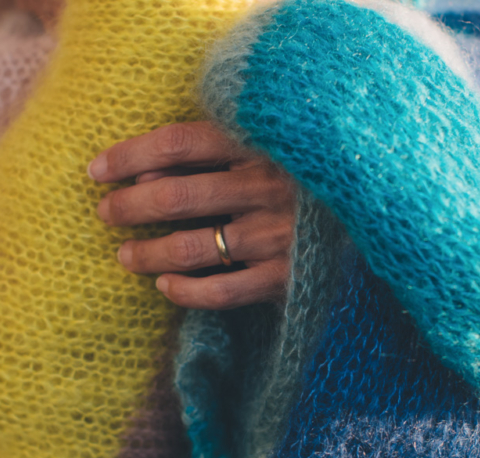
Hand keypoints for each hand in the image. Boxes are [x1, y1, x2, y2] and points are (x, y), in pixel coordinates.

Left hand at [88, 121, 295, 308]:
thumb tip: (146, 175)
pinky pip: (221, 292)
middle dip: (129, 206)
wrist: (382, 217)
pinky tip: (165, 287)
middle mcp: (267, 188)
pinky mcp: (287, 278)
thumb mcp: (271, 150)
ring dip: (149, 253)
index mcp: (262, 145)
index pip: (179, 143)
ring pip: (192, 248)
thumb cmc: (312, 179)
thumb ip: (214, 154)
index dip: (130, 154)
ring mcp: (278, 236)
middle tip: (105, 213)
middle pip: (177, 195)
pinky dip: (185, 292)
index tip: (97, 169)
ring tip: (125, 256)